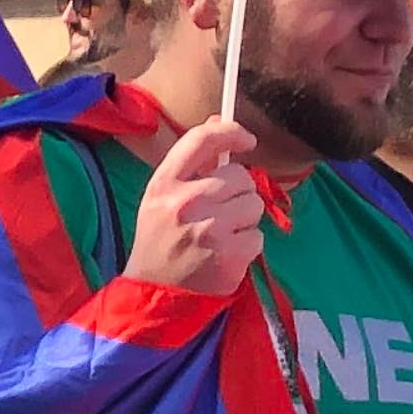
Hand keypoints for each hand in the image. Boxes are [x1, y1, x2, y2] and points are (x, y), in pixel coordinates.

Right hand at [132, 118, 268, 294]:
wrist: (155, 293)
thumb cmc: (161, 240)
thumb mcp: (162, 197)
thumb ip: (192, 162)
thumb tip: (220, 120)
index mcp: (164, 183)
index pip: (202, 139)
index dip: (231, 131)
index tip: (247, 139)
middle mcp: (186, 202)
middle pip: (240, 176)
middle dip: (237, 192)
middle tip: (219, 212)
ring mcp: (209, 229)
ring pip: (254, 205)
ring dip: (244, 219)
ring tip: (221, 235)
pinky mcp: (229, 255)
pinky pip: (258, 236)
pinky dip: (247, 246)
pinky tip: (225, 254)